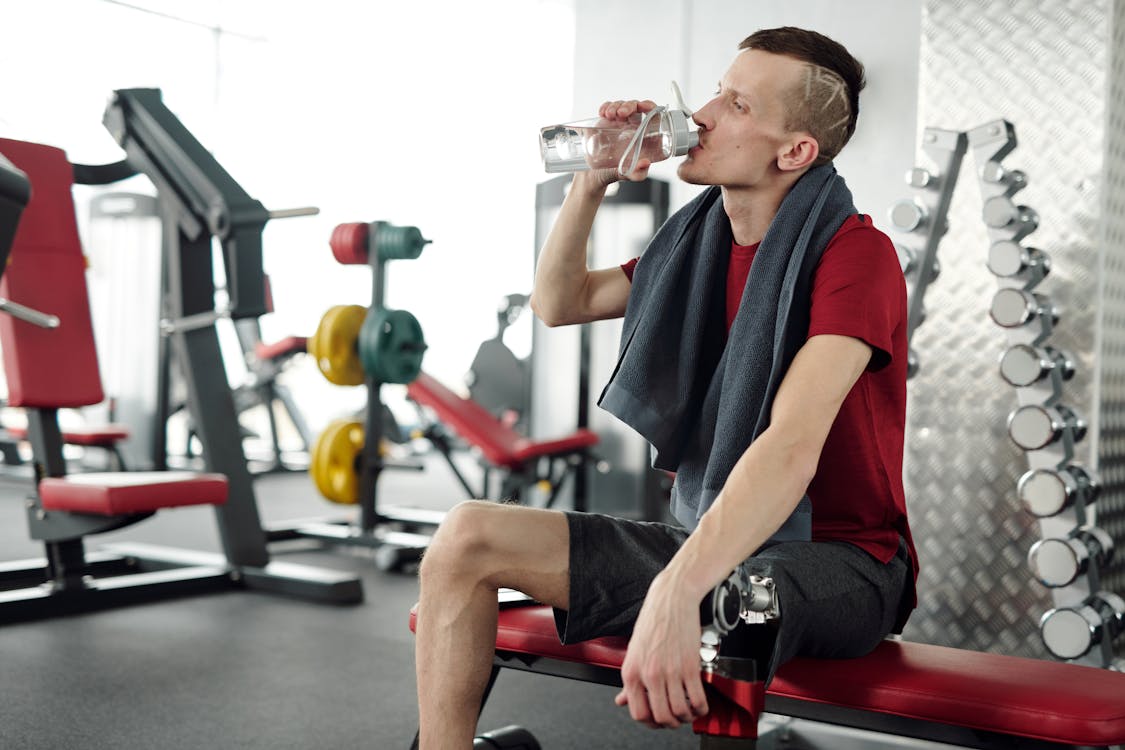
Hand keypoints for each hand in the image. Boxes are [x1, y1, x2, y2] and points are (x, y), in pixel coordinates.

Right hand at [585, 98, 658, 184]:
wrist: (597, 174)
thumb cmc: (617, 173)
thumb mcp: (629, 175)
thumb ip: (638, 173)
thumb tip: (645, 163)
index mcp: (644, 137)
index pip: (653, 115)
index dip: (650, 107)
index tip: (642, 106)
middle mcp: (633, 127)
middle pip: (637, 107)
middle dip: (630, 105)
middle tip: (621, 113)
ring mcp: (620, 123)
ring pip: (622, 105)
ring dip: (616, 105)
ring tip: (609, 115)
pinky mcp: (607, 122)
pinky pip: (608, 108)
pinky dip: (606, 106)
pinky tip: (603, 113)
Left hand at [614, 573, 708, 727]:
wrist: (672, 597)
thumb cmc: (653, 619)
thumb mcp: (634, 650)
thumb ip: (631, 679)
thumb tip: (622, 700)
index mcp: (631, 671)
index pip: (638, 713)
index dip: (650, 722)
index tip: (658, 720)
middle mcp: (649, 673)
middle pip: (661, 717)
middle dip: (670, 723)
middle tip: (676, 719)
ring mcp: (670, 671)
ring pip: (680, 712)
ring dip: (686, 718)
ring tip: (689, 712)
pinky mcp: (690, 666)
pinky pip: (697, 699)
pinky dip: (701, 708)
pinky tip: (700, 704)